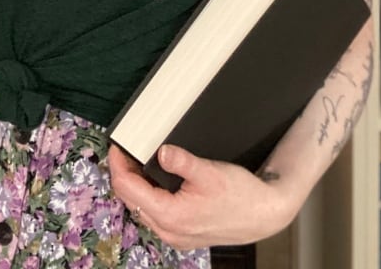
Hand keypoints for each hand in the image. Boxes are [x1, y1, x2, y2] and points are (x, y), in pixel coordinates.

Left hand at [108, 144, 294, 249]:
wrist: (265, 214)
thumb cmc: (241, 196)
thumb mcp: (209, 171)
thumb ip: (182, 161)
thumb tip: (161, 151)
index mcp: (171, 216)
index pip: (128, 189)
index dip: (117, 165)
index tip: (116, 146)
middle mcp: (169, 230)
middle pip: (130, 200)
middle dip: (123, 174)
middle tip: (124, 150)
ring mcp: (175, 235)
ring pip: (141, 208)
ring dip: (135, 185)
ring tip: (137, 161)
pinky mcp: (182, 233)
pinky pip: (154, 214)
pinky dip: (148, 195)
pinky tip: (155, 180)